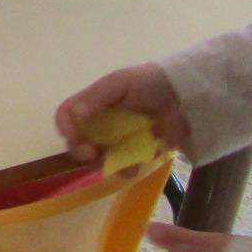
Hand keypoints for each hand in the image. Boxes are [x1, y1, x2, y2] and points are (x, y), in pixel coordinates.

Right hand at [55, 63, 190, 160]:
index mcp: (92, 104)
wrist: (185, 94)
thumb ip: (97, 97)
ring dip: (104, 163)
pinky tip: (136, 165)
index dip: (66, 128)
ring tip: (119, 162)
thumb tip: (76, 114)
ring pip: (99, 158)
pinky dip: (127, 169)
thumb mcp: (120, 82)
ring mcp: (118, 139)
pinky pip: (124, 166)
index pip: (67, 116)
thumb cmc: (149, 82)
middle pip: (78, 142)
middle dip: (81, 151)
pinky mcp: (136, 152)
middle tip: (93, 154)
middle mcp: (100, 123)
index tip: (76, 138)